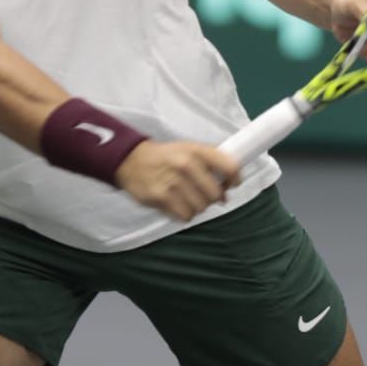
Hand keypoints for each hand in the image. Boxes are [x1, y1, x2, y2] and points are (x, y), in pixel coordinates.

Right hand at [114, 140, 238, 221]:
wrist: (131, 160)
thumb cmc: (166, 156)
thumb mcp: (188, 149)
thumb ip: (209, 163)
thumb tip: (228, 188)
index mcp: (196, 150)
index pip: (229, 166)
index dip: (235, 178)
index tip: (233, 184)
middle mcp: (187, 164)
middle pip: (215, 194)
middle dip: (214, 198)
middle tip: (206, 196)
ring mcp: (173, 182)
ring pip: (201, 208)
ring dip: (198, 207)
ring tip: (188, 198)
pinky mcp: (161, 197)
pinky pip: (185, 216)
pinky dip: (184, 214)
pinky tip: (178, 205)